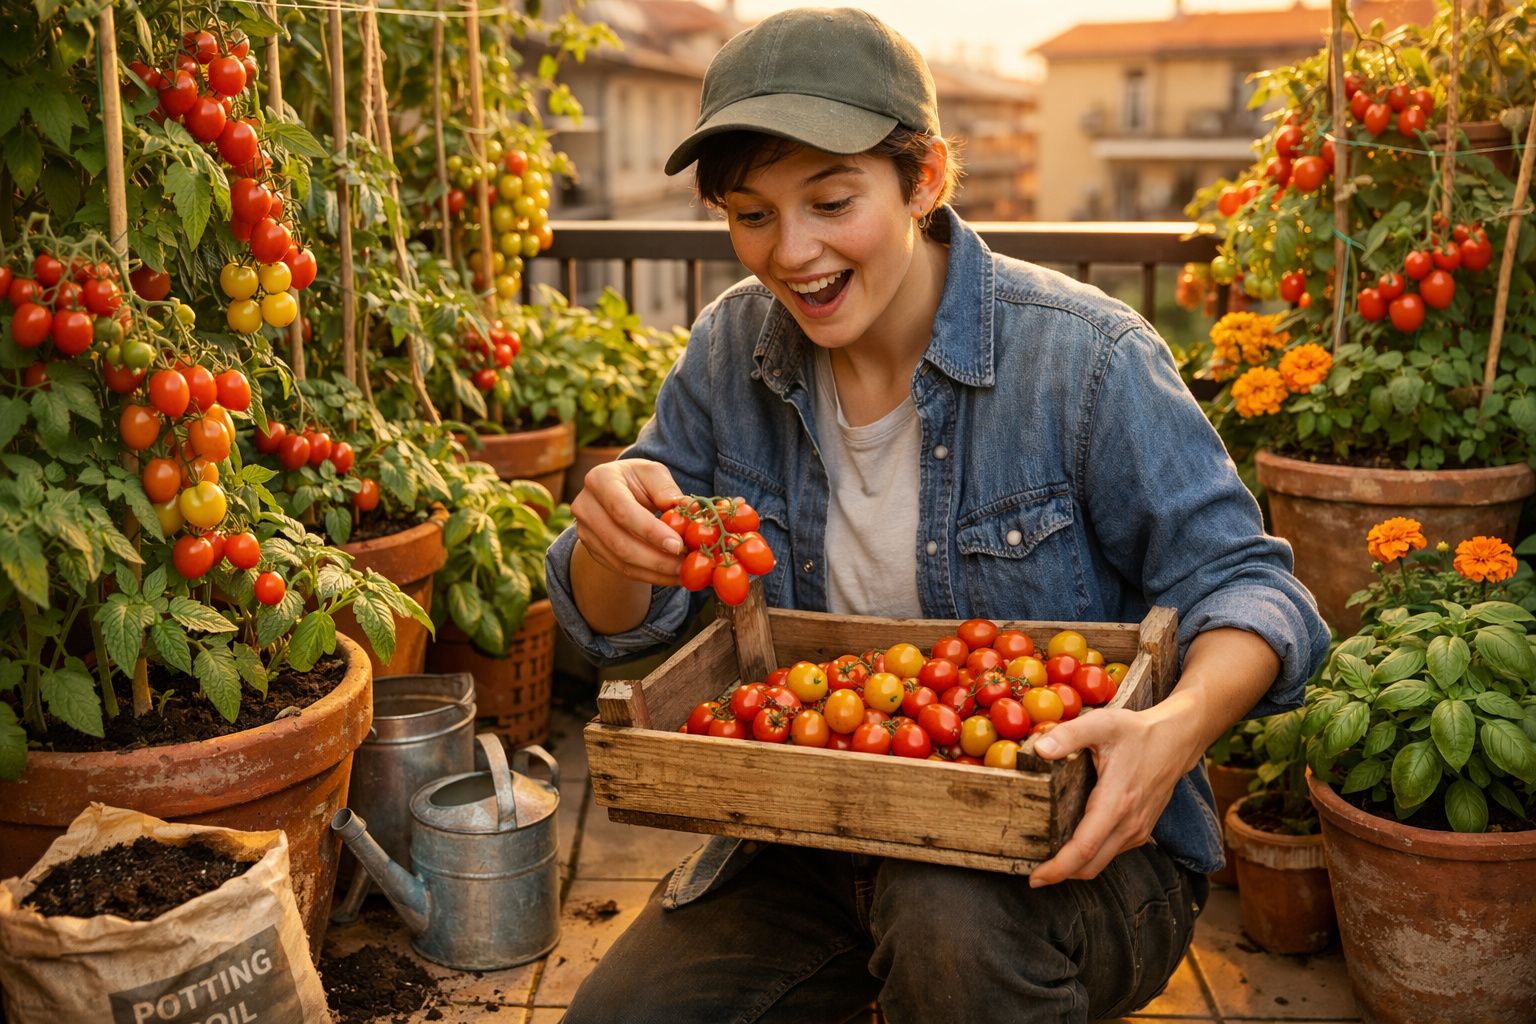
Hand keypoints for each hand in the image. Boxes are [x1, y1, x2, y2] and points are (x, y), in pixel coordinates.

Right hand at [571, 458, 686, 587]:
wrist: (615, 492)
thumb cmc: (637, 480)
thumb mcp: (653, 473)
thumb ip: (668, 490)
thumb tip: (690, 511)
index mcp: (600, 480)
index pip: (623, 511)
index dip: (650, 531)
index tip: (678, 546)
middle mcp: (586, 507)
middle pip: (620, 542)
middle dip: (656, 559)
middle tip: (686, 566)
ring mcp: (585, 532)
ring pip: (621, 561)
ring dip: (655, 572)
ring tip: (683, 573)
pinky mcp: (592, 550)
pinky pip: (621, 569)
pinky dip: (649, 576)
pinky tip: (670, 576)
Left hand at [1026, 706, 1197, 886]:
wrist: (1176, 740)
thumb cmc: (1138, 732)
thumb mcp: (1102, 724)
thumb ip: (1069, 735)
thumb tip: (1039, 751)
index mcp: (1116, 802)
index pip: (1084, 848)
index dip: (1058, 868)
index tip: (1035, 878)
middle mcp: (1129, 823)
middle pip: (1090, 865)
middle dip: (1060, 875)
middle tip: (1033, 874)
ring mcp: (1137, 829)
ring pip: (1101, 862)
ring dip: (1075, 867)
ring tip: (1048, 859)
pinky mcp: (1140, 830)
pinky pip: (1111, 852)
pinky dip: (1090, 856)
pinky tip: (1072, 843)